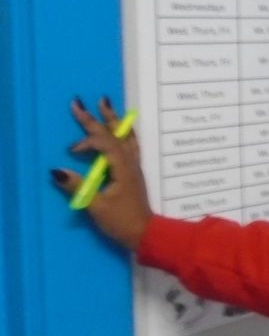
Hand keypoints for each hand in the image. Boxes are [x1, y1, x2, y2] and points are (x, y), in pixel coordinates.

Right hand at [51, 97, 152, 250]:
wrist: (145, 232)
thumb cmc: (121, 221)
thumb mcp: (97, 207)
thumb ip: (78, 187)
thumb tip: (57, 171)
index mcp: (123, 168)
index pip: (105, 145)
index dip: (88, 143)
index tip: (71, 151)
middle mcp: (131, 162)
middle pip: (114, 135)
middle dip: (96, 118)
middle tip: (80, 102)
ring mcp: (134, 166)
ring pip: (125, 136)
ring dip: (113, 120)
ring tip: (106, 104)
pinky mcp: (133, 171)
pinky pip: (130, 144)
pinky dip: (123, 132)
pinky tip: (122, 128)